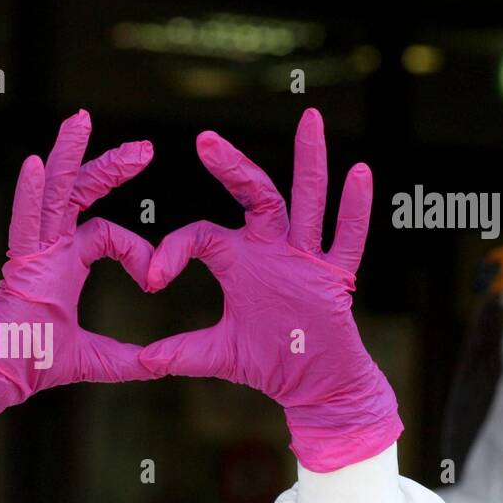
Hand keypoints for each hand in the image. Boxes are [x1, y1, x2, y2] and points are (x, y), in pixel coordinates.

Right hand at [0, 110, 156, 450]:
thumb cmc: (31, 364)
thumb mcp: (94, 359)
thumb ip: (127, 360)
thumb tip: (159, 367)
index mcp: (64, 264)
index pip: (107, 234)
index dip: (136, 251)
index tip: (153, 279)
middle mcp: (49, 249)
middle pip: (80, 193)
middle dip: (111, 167)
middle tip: (146, 148)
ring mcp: (33, 252)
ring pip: (53, 192)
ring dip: (68, 154)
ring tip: (81, 119)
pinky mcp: (20, 264)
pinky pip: (25, 221)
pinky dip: (30, 194)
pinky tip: (35, 164)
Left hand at [141, 108, 401, 471]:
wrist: (312, 383)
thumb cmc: (268, 361)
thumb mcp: (217, 354)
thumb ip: (181, 352)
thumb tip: (142, 361)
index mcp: (238, 259)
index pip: (202, 233)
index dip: (173, 249)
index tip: (151, 278)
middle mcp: (271, 248)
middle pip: (253, 194)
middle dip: (231, 166)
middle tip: (205, 138)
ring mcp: (305, 257)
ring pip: (306, 201)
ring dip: (309, 161)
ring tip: (310, 119)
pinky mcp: (334, 276)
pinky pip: (347, 238)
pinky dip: (355, 208)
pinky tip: (360, 173)